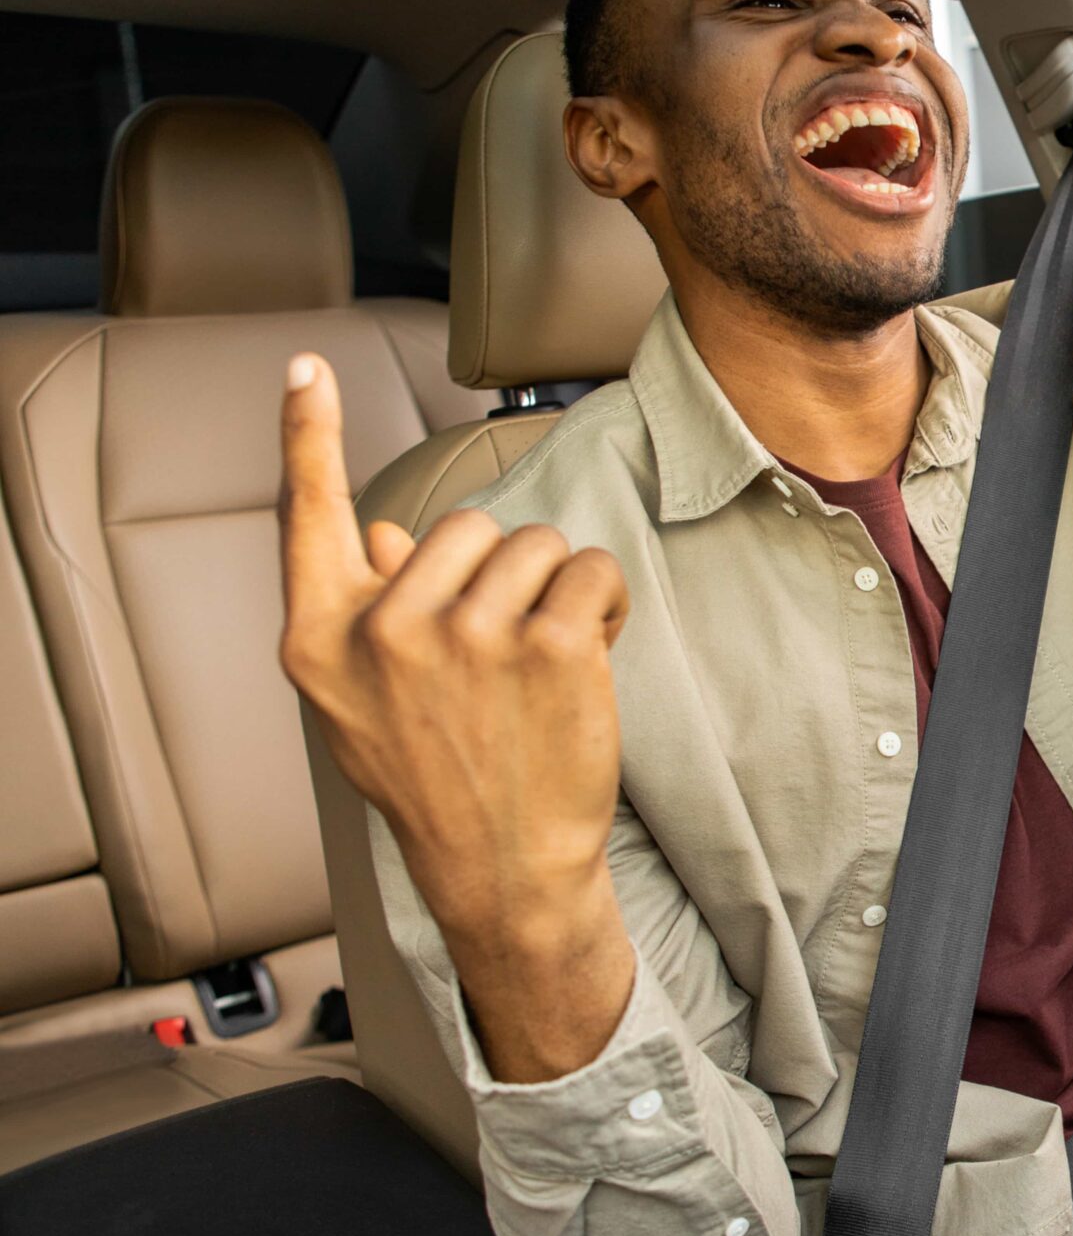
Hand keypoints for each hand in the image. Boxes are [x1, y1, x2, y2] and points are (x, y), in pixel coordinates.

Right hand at [278, 352, 634, 1079]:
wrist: (505, 867)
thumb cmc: (440, 780)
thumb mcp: (364, 705)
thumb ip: (361, 613)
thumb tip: (372, 529)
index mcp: (324, 640)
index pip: (308, 515)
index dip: (304, 434)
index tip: (305, 367)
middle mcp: (385, 630)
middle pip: (463, 525)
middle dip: (499, 574)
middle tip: (502, 653)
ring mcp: (468, 636)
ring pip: (534, 544)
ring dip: (556, 590)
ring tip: (544, 662)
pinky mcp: (550, 645)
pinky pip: (590, 569)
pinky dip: (605, 601)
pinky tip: (591, 654)